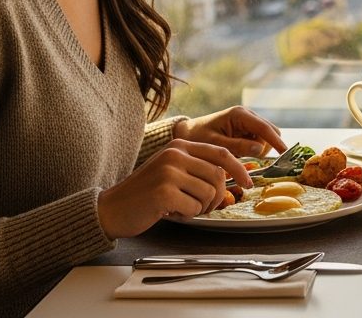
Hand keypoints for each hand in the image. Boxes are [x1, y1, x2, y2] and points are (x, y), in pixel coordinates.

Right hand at [97, 139, 253, 237]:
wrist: (112, 208)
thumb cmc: (146, 193)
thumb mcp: (172, 170)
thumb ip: (197, 167)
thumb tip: (233, 176)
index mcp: (179, 146)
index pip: (221, 153)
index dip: (239, 168)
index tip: (249, 182)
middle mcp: (175, 154)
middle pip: (218, 175)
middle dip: (218, 196)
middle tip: (205, 207)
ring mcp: (169, 172)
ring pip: (209, 193)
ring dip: (201, 207)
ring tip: (183, 208)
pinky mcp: (164, 192)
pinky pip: (194, 207)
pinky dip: (188, 214)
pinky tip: (171, 211)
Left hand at [172, 106, 285, 158]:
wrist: (187, 133)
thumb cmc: (198, 138)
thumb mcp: (216, 144)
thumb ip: (238, 146)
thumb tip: (260, 150)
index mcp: (239, 114)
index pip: (264, 128)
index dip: (276, 141)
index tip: (285, 153)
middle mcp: (247, 114)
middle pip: (270, 132)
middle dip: (266, 146)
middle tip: (249, 159)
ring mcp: (248, 121)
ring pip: (266, 137)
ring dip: (258, 149)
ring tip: (238, 155)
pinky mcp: (247, 128)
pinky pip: (259, 140)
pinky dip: (254, 149)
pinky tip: (240, 152)